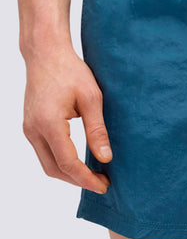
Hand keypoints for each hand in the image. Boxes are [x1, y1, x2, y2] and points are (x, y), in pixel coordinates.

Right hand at [22, 44, 111, 193]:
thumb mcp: (92, 98)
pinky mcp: (30, 126)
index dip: (86, 179)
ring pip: (47, 164)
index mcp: (48, 123)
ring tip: (94, 176)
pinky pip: (45, 153)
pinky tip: (80, 162)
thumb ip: (97, 130)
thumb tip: (105, 159)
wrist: (45, 53)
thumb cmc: (70, 71)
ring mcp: (29, 129)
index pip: (68, 163)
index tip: (105, 185)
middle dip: (78, 181)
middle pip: (54, 169)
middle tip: (103, 184)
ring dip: (70, 174)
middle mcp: (33, 130)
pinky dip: (62, 163)